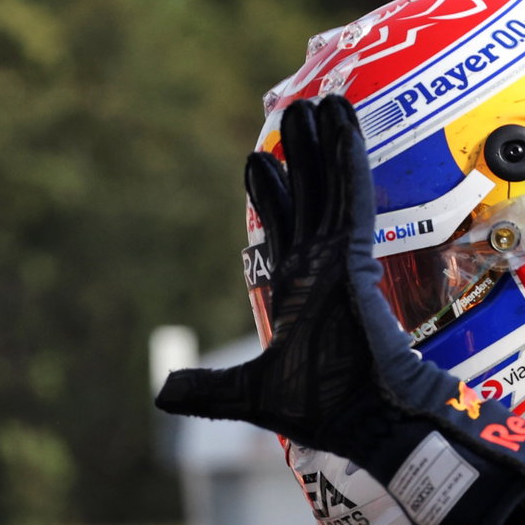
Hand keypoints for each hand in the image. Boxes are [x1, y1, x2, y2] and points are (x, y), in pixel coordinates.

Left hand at [156, 96, 524, 524]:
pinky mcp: (358, 256)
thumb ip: (207, 388)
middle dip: (301, 155)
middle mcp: (319, 268)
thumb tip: (162, 394)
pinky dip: (348, 161)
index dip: (269, 194)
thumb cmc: (321, 411)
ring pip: (330, 187)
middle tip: (296, 111)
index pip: (281, 229)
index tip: (258, 160)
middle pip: (309, 196)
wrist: (362, 422)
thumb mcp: (247, 395)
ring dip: (325, 145)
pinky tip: (344, 126)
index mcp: (296, 292)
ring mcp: (341, 259)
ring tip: (321, 102)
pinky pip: (352, 198)